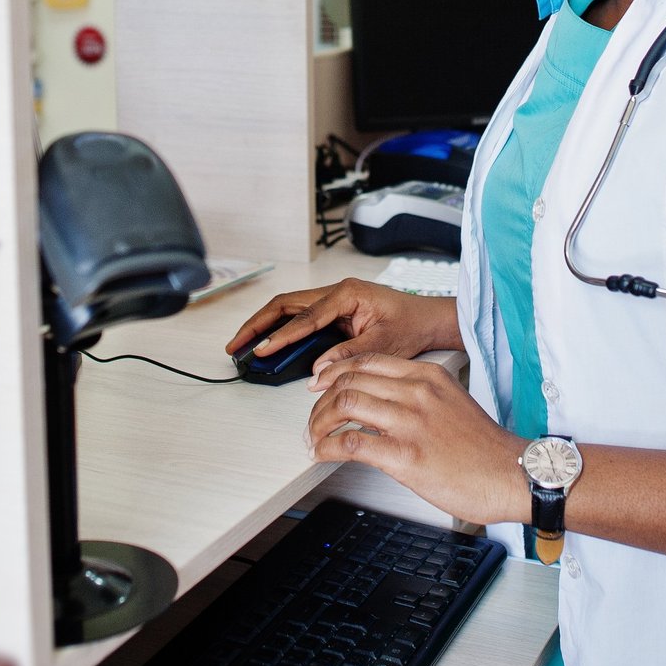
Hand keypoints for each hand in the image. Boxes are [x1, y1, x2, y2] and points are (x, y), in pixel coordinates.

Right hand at [224, 279, 456, 376]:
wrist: (429, 319)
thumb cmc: (411, 325)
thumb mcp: (382, 345)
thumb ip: (348, 356)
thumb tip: (318, 372)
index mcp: (347, 294)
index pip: (305, 318)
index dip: (281, 337)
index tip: (262, 351)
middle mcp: (336, 292)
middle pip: (286, 305)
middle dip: (258, 324)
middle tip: (236, 344)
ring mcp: (333, 300)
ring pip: (289, 309)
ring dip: (265, 326)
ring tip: (244, 344)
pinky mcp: (334, 311)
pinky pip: (300, 318)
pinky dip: (281, 330)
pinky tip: (269, 343)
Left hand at [306, 353, 527, 528]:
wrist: (513, 475)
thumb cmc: (485, 448)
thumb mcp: (452, 401)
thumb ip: (418, 395)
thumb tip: (383, 403)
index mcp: (427, 376)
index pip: (366, 361)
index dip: (335, 371)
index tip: (320, 384)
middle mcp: (417, 392)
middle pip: (348, 381)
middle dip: (321, 400)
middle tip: (313, 417)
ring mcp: (410, 422)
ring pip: (343, 406)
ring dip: (318, 423)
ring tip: (314, 437)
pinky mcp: (405, 455)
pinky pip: (350, 444)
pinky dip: (327, 448)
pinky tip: (322, 455)